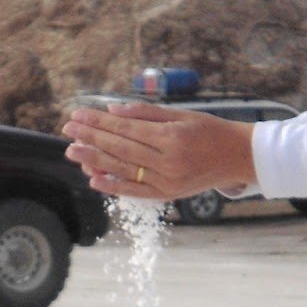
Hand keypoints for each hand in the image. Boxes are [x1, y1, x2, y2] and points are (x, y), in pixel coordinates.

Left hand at [62, 101, 256, 201]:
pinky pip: (135, 191)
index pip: (125, 129)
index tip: (78, 115)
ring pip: (123, 170)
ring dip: (94, 161)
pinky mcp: (167, 195)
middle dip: (91, 138)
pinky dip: (113, 186)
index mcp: (171, 137)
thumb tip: (113, 110)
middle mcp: (167, 161)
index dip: (98, 122)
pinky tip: (94, 179)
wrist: (239, 157)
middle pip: (120, 149)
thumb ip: (147, 113)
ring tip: (73, 152)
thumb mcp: (181, 114)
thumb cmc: (210, 130)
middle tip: (68, 131)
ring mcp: (166, 181)